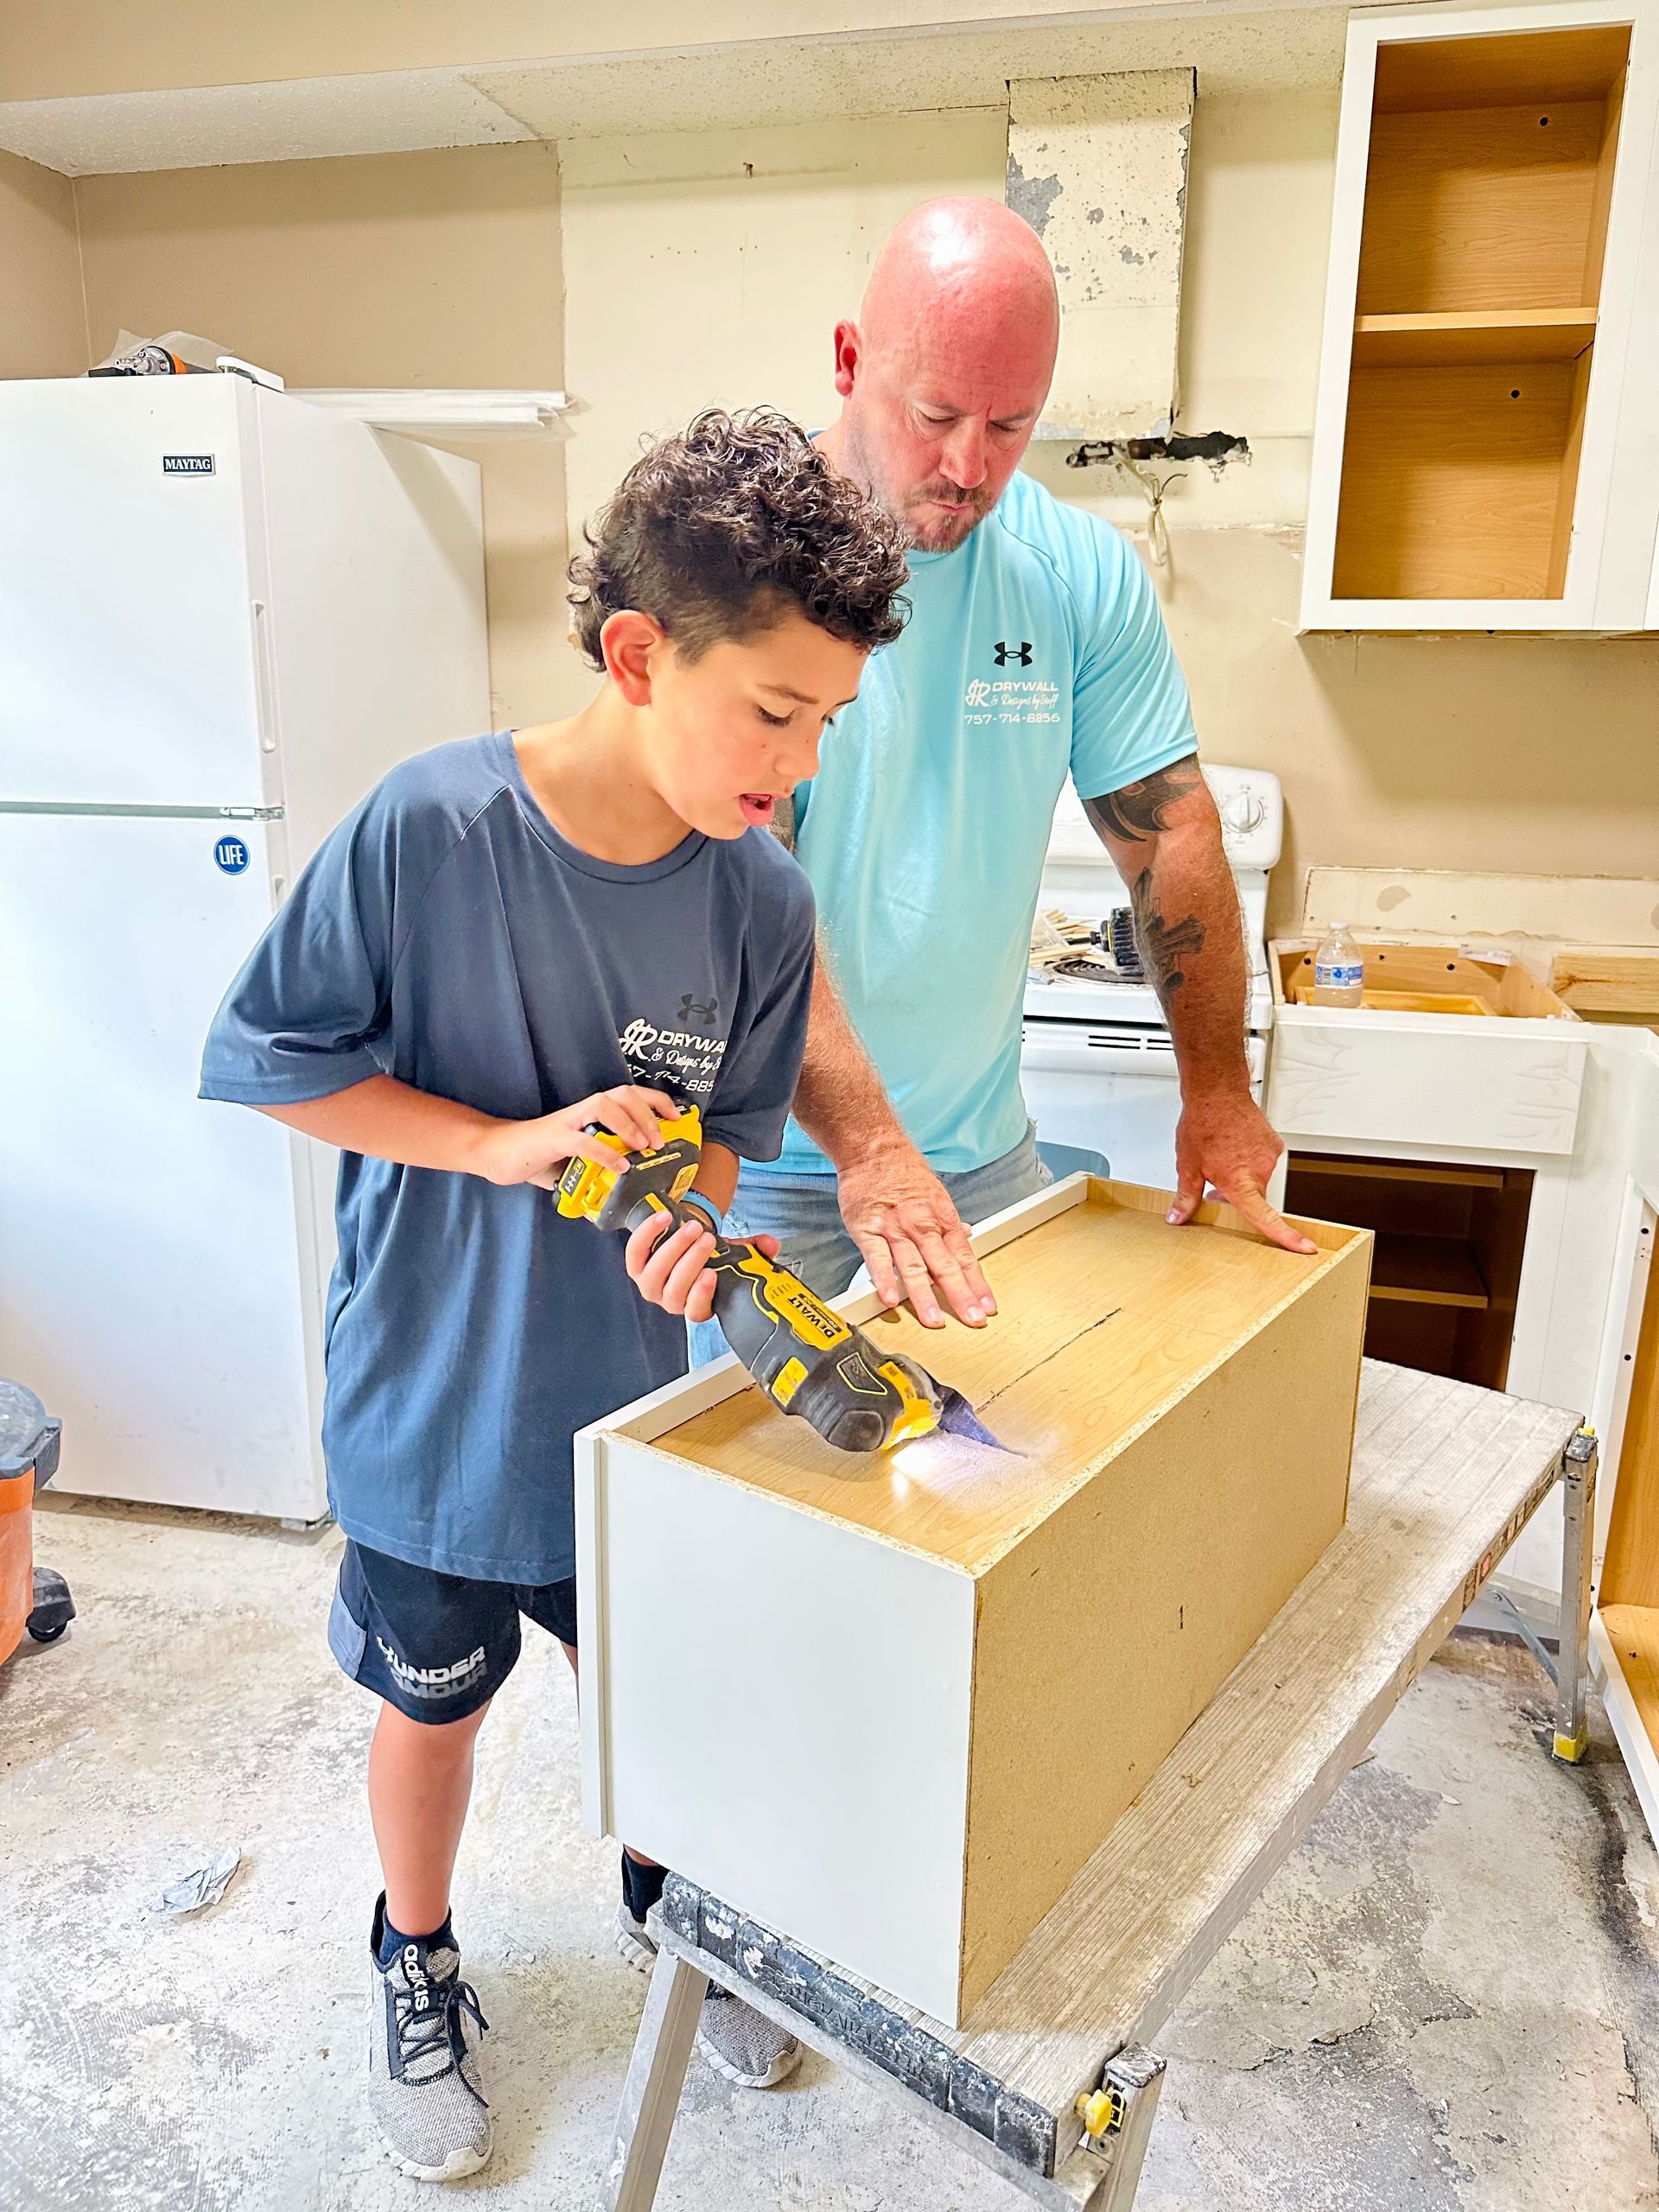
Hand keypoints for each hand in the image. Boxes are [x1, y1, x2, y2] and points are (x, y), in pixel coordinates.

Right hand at [471, 1085, 678, 1191]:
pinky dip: (604, 1153)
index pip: (630, 1095)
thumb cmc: (540, 1157)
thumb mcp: (578, 1162)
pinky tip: (619, 1167)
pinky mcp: (551, 1139)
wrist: (497, 1154)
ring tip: (642, 1147)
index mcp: (591, 1114)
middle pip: (622, 1093)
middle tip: (660, 1140)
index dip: (657, 1102)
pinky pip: (581, 1140)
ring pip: (603, 1105)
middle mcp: (582, 1112)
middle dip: (648, 1113)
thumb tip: (628, 1191)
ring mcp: (567, 1123)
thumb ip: (601, 1168)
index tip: (677, 1119)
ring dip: (629, 1124)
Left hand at [624, 1214, 781, 1325]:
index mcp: (696, 1306)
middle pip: (675, 1288)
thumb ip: (756, 1252)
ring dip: (674, 1248)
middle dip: (691, 1261)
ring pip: (655, 1273)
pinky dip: (648, 1233)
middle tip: (708, 1239)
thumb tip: (772, 1245)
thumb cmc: (711, 1257)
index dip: (701, 1295)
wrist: (686, 1244)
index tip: (712, 1274)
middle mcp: (670, 1300)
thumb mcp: (736, 1256)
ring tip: (693, 1227)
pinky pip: (636, 1251)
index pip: (695, 1311)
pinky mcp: (635, 1265)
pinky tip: (664, 1218)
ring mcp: (650, 1285)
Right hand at [834, 1139, 996, 1328]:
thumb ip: (947, 1223)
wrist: (873, 1149)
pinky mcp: (867, 1229)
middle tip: (971, 1319)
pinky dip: (883, 1279)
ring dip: (924, 1295)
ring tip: (933, 1319)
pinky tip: (889, 1299)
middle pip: (944, 1266)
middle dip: (959, 1295)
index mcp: (942, 1220)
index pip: (965, 1258)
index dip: (977, 1284)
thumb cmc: (903, 1172)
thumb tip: (967, 1236)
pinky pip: (877, 1257)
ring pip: (912, 1266)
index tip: (986, 1307)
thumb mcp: (936, 1195)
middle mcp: (922, 1227)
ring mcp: (895, 1229)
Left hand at [1169, 1087, 1315, 1254]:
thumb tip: (1178, 1217)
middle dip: (1239, 1197)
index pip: (1265, 1218)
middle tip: (1216, 1183)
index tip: (1305, 1248)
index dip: (1286, 1236)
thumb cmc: (1203, 1124)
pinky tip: (1235, 1147)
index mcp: (1240, 1182)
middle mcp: (1260, 1171)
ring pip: (1259, 1179)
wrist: (1217, 1092)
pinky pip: (1264, 1162)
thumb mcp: (1187, 1165)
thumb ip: (1186, 1197)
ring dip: (1244, 1176)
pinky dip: (1251, 1160)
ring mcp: (1270, 1157)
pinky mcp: (1275, 1144)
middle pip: (1255, 1199)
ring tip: (1223, 1156)